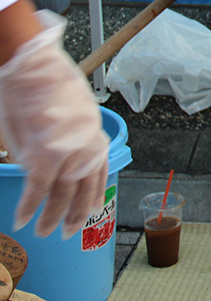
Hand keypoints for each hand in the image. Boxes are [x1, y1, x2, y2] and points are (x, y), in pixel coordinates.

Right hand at [0, 11, 109, 238]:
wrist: (34, 68)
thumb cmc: (50, 80)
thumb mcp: (74, 107)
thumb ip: (69, 134)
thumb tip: (55, 154)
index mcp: (94, 134)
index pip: (99, 171)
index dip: (94, 193)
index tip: (89, 209)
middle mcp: (85, 147)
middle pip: (82, 189)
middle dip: (74, 214)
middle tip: (67, 232)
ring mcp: (65, 153)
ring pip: (60, 195)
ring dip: (51, 217)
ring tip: (45, 232)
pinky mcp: (43, 156)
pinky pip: (36, 190)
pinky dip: (28, 208)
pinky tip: (22, 220)